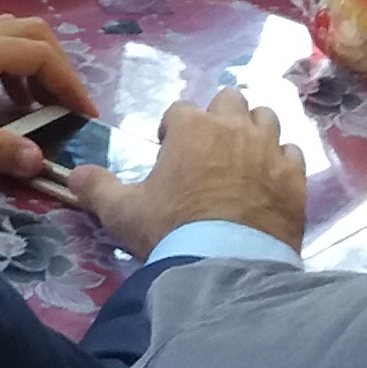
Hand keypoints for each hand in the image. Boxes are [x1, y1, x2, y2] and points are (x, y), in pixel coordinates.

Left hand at [0, 16, 95, 177]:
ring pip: (15, 35)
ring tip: (45, 106)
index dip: (69, 82)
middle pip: (34, 34)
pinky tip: (9, 101)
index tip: (85, 115)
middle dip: (60, 67)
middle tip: (70, 106)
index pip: (40, 54)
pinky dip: (16, 67)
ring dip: (38, 64)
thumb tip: (38, 159)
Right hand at [70, 87, 306, 257]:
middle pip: (230, 101)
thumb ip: (97, 188)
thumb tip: (72, 175)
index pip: (179, 112)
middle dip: (220, 118)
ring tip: (243, 160)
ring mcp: (269, 150)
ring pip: (266, 119)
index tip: (168, 153)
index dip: (172, 131)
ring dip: (254, 132)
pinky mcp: (294, 177)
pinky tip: (270, 182)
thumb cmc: (170, 231)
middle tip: (209, 150)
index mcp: (191, 128)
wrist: (225, 266)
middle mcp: (233, 128)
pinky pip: (292, 153)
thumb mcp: (122, 212)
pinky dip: (281, 162)